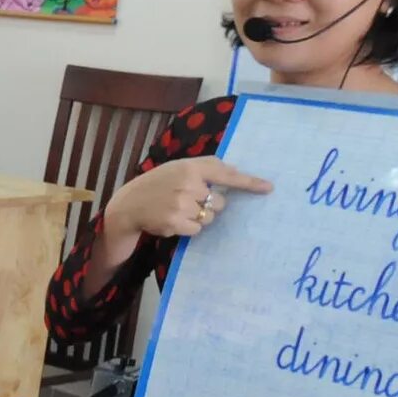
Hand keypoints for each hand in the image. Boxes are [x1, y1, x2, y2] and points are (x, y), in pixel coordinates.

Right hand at [106, 157, 272, 242]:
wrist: (129, 204)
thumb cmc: (159, 184)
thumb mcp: (179, 168)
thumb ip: (206, 167)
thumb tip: (236, 171)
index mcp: (191, 167)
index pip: (226, 174)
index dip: (249, 182)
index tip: (269, 188)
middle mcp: (188, 184)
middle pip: (220, 203)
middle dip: (209, 205)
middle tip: (188, 201)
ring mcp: (181, 204)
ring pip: (209, 218)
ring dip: (198, 218)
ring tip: (178, 211)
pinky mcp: (175, 222)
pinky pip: (197, 230)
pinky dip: (189, 228)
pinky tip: (173, 220)